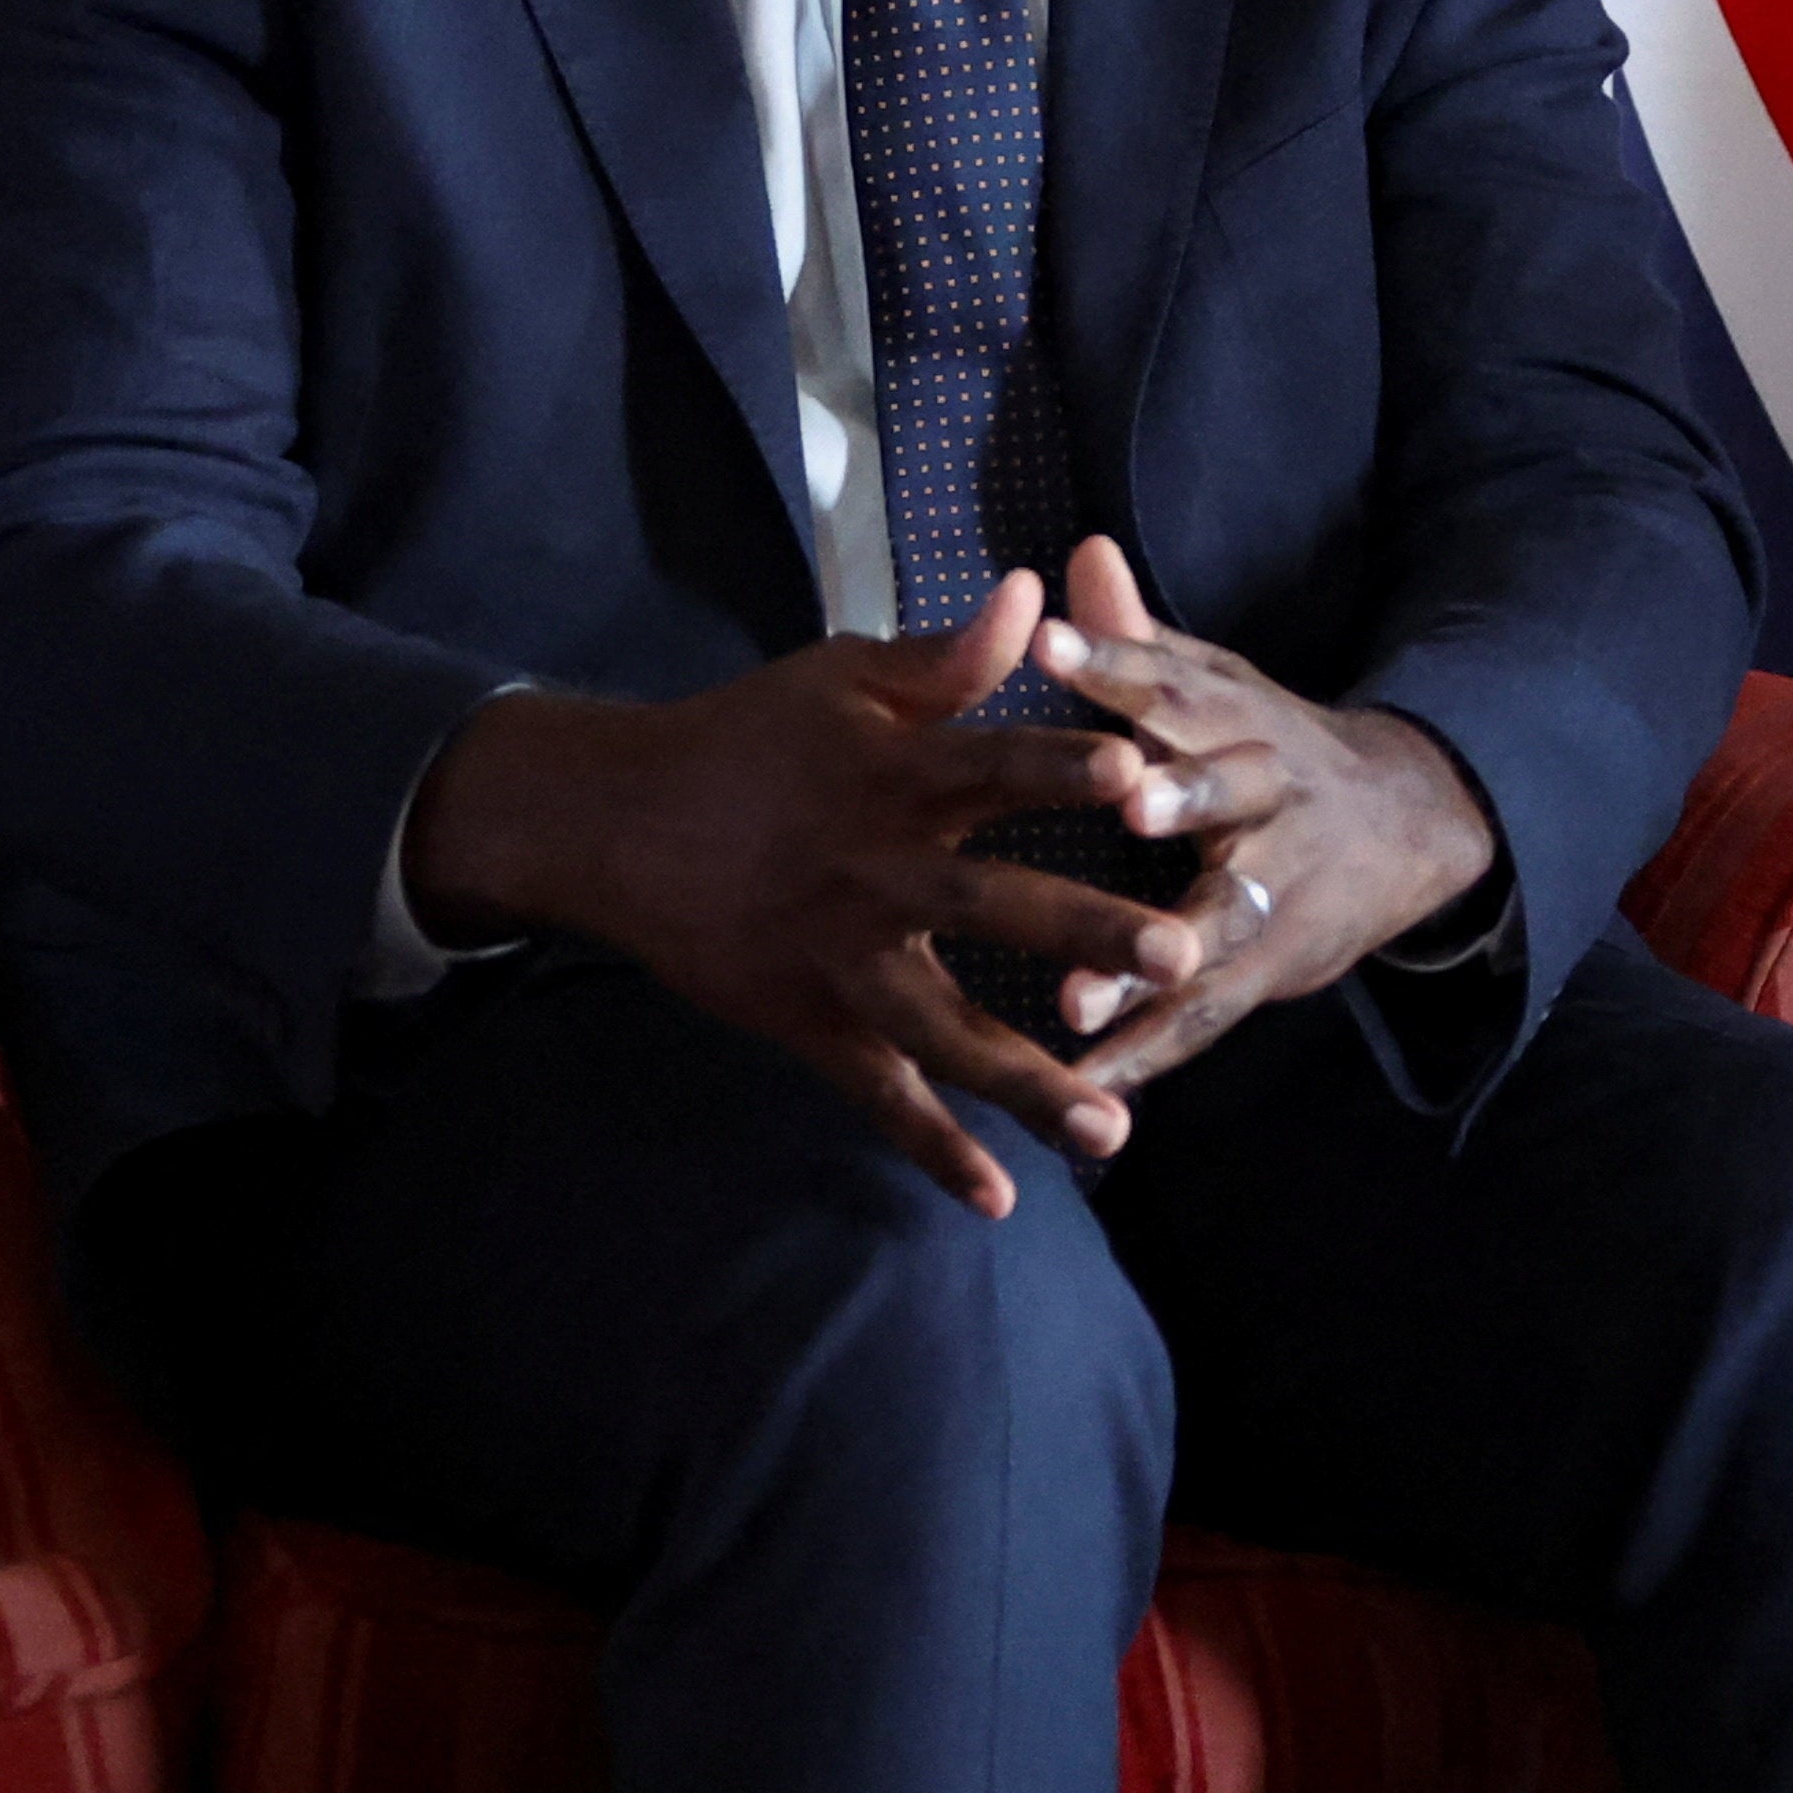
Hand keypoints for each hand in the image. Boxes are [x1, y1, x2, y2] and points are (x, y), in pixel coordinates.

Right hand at [401, 574, 1207, 1216]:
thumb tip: (1036, 593)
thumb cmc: (746, 734)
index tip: (1146, 774)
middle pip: (993, 905)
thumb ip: (947, 657)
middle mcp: (874, 873)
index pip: (995, 766)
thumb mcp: (841, 679)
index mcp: (894, 777)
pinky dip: (935, 1149)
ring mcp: (840, 958)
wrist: (609, 822)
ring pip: (945, 1031)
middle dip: (1088, 932)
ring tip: (1115, 1129)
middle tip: (1183, 956)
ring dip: (1031, 1082)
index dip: (1066, 767)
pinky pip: (880, 1097)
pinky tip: (1000, 1199)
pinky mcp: (808, 1021)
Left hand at [1029, 536, 1503, 1091]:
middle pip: (1228, 794)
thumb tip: (1079, 552)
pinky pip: (1207, 1015)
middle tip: (1128, 800)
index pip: (1173, 683)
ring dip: (1152, 960)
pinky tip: (1085, 1086)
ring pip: (1219, 922)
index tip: (1049, 646)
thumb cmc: (1269, 751)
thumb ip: (1141, 640)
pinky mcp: (1273, 966)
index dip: (1117, 662)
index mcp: (1239, 721)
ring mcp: (1277, 888)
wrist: (1409, 826)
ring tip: (1076, 1000)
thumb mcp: (1220, 687)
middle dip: (1182, 797)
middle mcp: (1268, 798)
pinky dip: (1149, 1050)